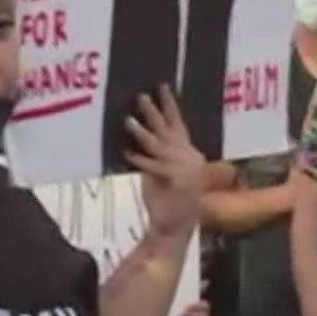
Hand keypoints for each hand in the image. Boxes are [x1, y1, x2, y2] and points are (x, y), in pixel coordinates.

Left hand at [128, 86, 207, 240]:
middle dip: (156, 110)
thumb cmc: (166, 202)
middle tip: (141, 95)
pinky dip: (140, 160)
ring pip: (160, 145)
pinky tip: (127, 152)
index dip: (170, 105)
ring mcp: (186, 169)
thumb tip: (138, 131)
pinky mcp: (177, 181)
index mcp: (188, 153)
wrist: (174, 228)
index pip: (178, 123)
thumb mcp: (160, 173)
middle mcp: (189, 158)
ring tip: (128, 120)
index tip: (161, 86)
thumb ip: (155, 154)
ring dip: (143, 132)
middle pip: (170, 129)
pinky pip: (154, 166)